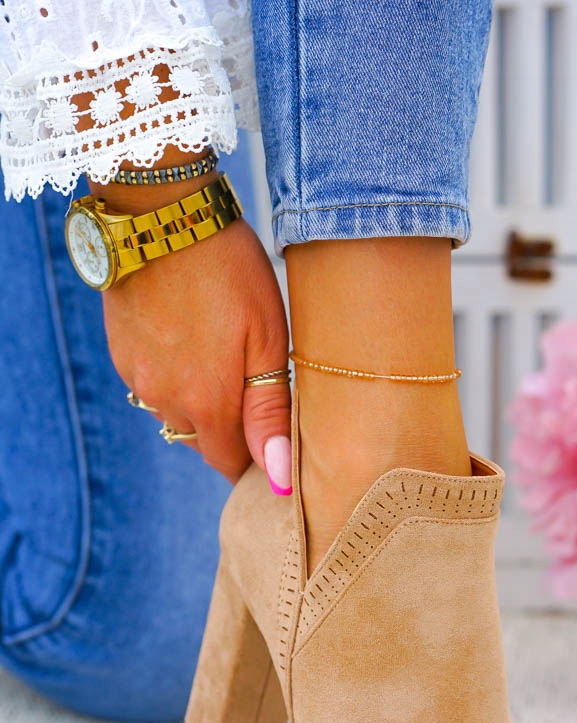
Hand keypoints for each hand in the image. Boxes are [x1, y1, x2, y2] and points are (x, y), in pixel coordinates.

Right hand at [101, 215, 291, 488]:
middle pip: (201, 441)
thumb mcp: (267, 338)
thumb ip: (270, 413)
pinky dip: (173, 376)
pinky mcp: (120, 352)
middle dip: (228, 429)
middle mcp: (164, 400)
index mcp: (206, 404)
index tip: (272, 442)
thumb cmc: (230, 272)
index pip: (229, 463)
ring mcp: (137, 377)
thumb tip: (281, 480)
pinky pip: (151, 384)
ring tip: (223, 357)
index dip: (252, 460)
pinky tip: (191, 340)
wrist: (161, 213)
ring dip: (199, 402)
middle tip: (255, 388)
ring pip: (174, 413)